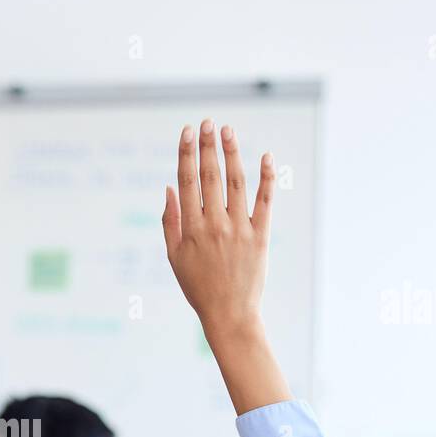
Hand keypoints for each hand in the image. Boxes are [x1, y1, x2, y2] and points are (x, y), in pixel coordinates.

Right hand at [163, 120, 290, 414]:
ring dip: (232, 153)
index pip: (187, 182)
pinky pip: (265, 201)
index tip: (187, 132)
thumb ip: (169, 222)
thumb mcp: (174, 258)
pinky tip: (265, 156)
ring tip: (228, 130)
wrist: (229, 314)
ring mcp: (238, 229)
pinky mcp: (260, 237)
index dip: (186, 154)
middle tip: (207, 122)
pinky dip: (266, 177)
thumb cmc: (198, 287)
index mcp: (190, 229)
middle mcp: (213, 225)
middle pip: (210, 176)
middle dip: (208, 146)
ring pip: (235, 183)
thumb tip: (168, 189)